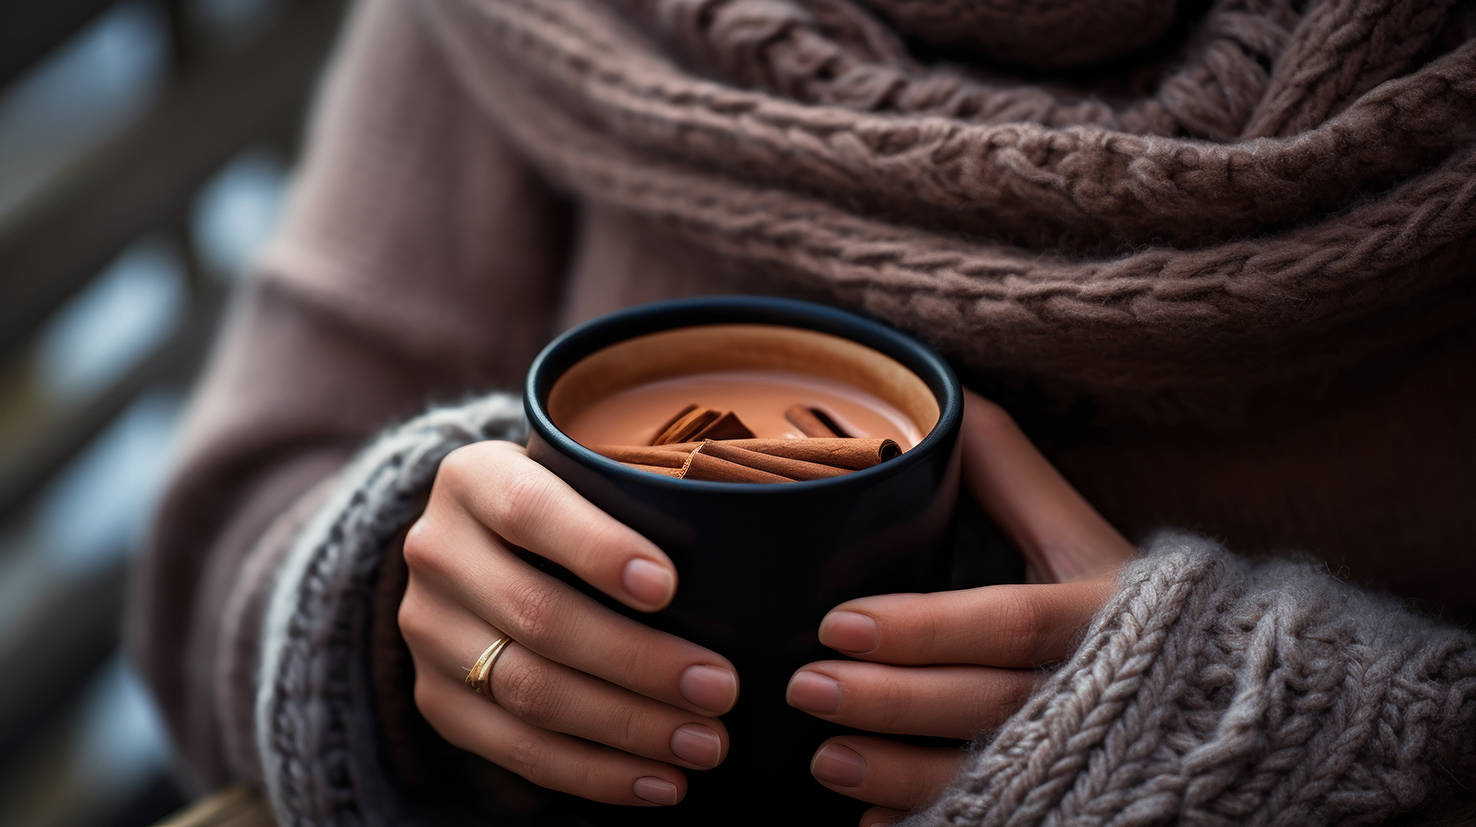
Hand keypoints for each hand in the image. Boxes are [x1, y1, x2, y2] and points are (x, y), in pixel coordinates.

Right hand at [399, 441, 737, 806]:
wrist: (477, 548)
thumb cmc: (570, 507)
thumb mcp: (585, 476)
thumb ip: (639, 496)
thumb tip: (758, 539)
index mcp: (474, 478)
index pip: (531, 512)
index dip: (598, 550)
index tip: (670, 588)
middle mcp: (437, 551)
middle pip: (538, 615)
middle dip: (639, 661)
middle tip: (721, 688)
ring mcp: (428, 630)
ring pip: (529, 691)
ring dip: (627, 727)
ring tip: (705, 743)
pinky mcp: (436, 699)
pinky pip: (514, 749)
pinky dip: (593, 773)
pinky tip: (658, 781)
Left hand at [787, 391, 1136, 824]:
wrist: (1233, 714)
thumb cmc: (1144, 616)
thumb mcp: (1086, 540)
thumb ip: (1016, 476)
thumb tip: (950, 400)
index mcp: (1104, 617)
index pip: (1009, 622)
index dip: (922, 629)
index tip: (836, 622)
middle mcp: (1099, 695)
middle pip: (984, 703)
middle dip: (888, 699)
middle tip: (805, 686)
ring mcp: (1086, 762)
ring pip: (983, 776)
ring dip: (895, 774)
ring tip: (823, 759)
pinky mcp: (1071, 807)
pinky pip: (992, 825)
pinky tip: (869, 826)